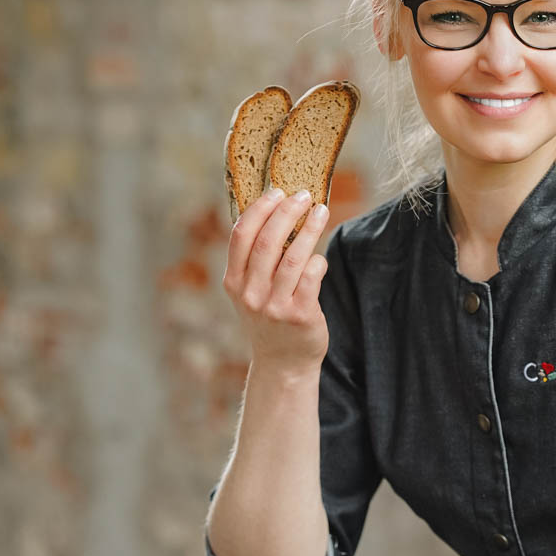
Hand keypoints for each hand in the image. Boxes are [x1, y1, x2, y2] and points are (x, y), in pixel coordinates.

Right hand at [222, 187, 330, 370]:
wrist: (284, 363)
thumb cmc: (270, 318)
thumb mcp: (250, 291)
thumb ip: (254, 260)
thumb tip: (273, 211)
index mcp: (233, 282)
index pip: (241, 235)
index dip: (259, 209)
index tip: (277, 192)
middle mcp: (250, 294)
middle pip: (268, 241)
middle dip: (287, 212)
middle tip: (303, 195)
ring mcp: (274, 306)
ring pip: (293, 257)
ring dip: (309, 229)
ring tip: (321, 211)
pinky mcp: (300, 315)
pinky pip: (312, 277)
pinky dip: (318, 262)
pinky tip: (321, 257)